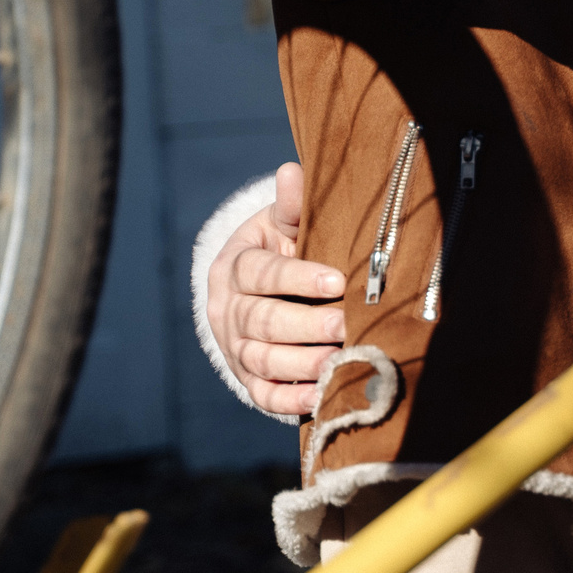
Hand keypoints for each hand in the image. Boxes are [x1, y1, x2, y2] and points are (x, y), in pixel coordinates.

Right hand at [206, 162, 346, 415]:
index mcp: (234, 266)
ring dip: (302, 363)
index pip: (259, 273)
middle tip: (345, 324)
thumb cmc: (284, 249)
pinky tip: (320, 396)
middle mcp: (227, 309)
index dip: (296, 276)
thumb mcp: (284, 224)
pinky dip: (290, 400)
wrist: (262, 288)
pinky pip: (263, 395)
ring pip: (261, 359)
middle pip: (261, 321)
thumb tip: (291, 172)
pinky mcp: (247, 379)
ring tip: (340, 359)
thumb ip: (291, 207)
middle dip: (306, 324)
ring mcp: (234, 347)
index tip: (336, 279)